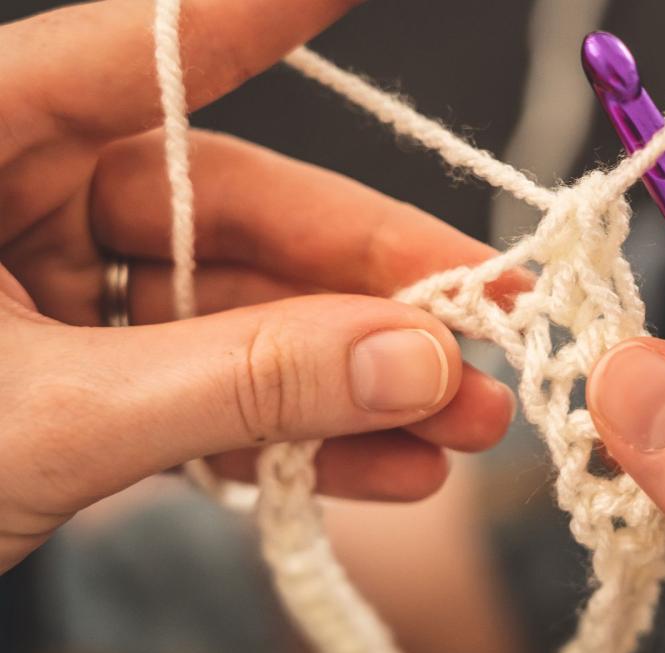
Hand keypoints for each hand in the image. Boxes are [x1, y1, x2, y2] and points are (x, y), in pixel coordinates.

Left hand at [0, 0, 518, 570]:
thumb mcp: (45, 421)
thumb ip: (235, 381)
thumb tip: (412, 359)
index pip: (137, 52)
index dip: (261, 15)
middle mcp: (15, 204)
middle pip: (235, 212)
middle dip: (371, 286)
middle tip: (490, 324)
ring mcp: (54, 300)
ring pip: (241, 316)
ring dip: (357, 378)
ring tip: (465, 425)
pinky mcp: (82, 384)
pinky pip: (209, 392)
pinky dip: (294, 435)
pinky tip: (384, 469)